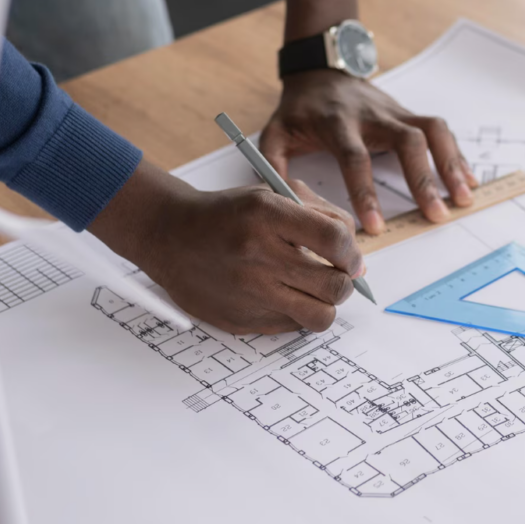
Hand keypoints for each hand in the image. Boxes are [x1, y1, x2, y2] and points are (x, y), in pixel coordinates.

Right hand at [89, 161, 363, 333]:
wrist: (169, 235)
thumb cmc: (226, 214)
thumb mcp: (270, 195)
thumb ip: (318, 216)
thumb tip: (356, 259)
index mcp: (266, 214)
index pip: (335, 239)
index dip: (352, 251)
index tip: (350, 256)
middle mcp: (257, 253)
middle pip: (334, 284)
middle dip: (345, 282)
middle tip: (337, 276)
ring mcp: (248, 291)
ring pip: (319, 317)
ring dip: (327, 305)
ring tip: (317, 292)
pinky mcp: (240, 319)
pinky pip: (292, 328)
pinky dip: (297, 314)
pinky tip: (284, 297)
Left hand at [260, 69, 477, 234]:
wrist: (321, 70)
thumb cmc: (299, 109)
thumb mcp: (275, 133)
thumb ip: (273, 166)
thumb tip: (281, 204)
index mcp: (337, 123)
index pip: (355, 158)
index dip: (365, 192)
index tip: (375, 227)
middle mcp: (372, 115)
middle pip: (406, 141)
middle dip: (423, 179)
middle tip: (437, 215)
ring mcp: (394, 111)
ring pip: (432, 131)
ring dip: (450, 164)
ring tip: (464, 198)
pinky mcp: (407, 113)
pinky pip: (439, 131)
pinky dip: (455, 155)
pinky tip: (468, 180)